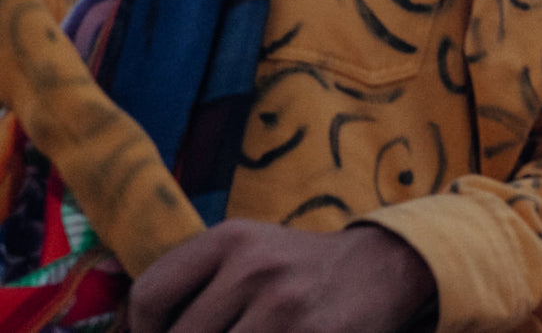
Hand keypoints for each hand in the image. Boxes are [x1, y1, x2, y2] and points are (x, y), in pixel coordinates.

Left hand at [128, 219, 437, 332]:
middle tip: (221, 332)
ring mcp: (284, 306)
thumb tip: (138, 331)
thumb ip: (195, 284)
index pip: (152, 294)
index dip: (146, 330)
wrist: (382, 268)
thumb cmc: (298, 271)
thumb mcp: (248, 252)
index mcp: (232, 238)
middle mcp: (255, 266)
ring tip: (247, 332)